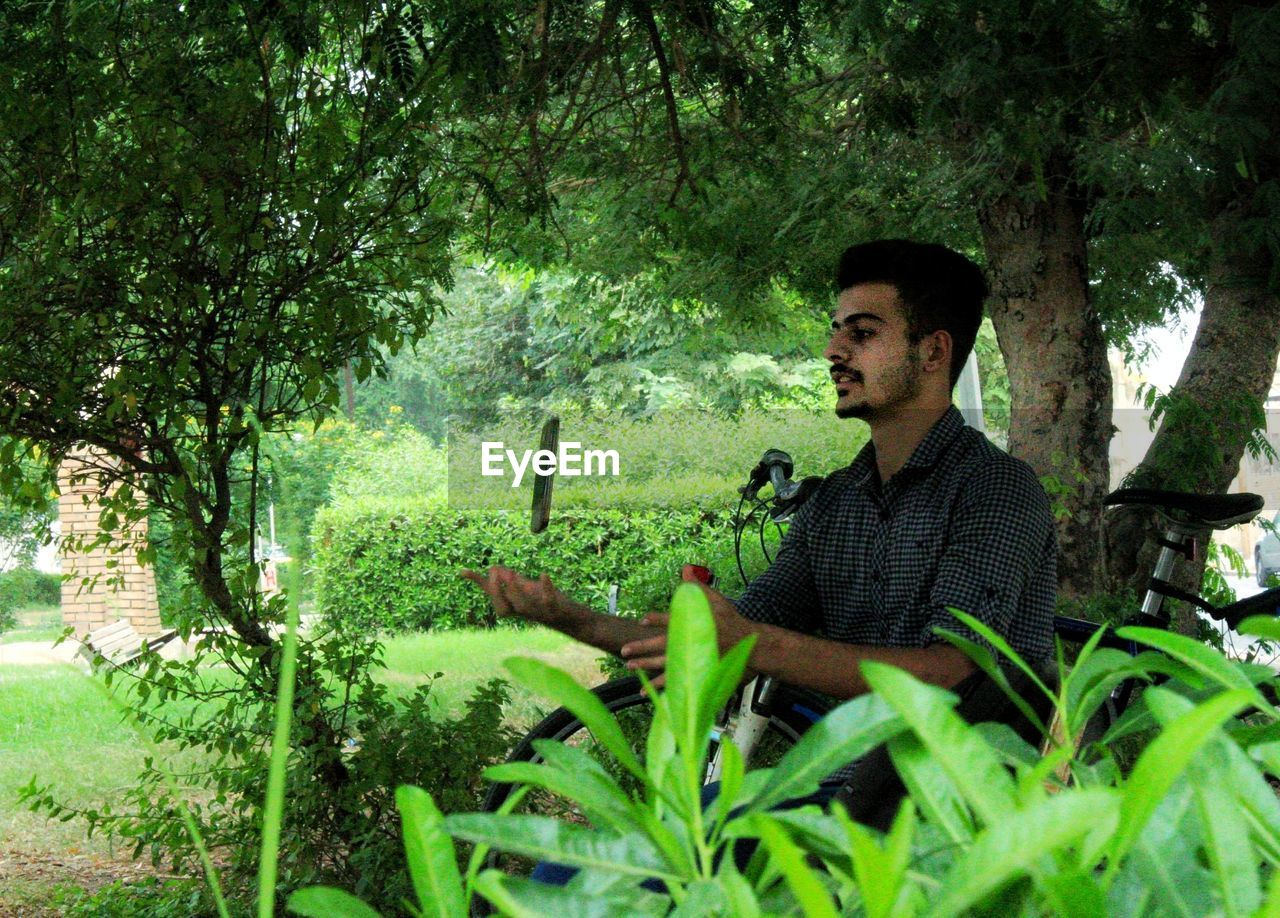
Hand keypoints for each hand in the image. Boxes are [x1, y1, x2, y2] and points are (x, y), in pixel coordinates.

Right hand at [459, 566, 576, 629]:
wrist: (577, 620)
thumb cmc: (549, 604)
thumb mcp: (526, 590)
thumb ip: (508, 581)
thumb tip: (482, 569)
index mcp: (517, 607)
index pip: (495, 600)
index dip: (482, 586)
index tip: (465, 570)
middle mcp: (526, 613)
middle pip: (503, 610)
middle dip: (496, 592)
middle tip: (494, 571)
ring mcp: (541, 613)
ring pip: (523, 608)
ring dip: (515, 591)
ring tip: (512, 573)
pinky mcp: (558, 610)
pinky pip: (549, 602)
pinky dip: (546, 588)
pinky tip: (543, 574)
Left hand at [619, 582, 755, 686]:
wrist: (750, 645)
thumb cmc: (731, 621)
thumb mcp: (716, 600)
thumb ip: (698, 587)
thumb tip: (685, 571)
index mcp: (696, 622)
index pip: (673, 619)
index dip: (657, 619)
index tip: (643, 620)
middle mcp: (692, 640)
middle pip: (663, 644)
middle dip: (642, 647)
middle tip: (625, 650)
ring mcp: (694, 657)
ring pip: (665, 663)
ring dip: (646, 666)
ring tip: (630, 666)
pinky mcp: (697, 669)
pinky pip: (676, 679)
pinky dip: (660, 685)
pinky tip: (646, 689)